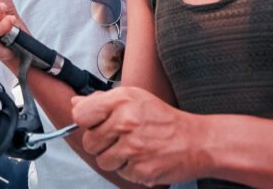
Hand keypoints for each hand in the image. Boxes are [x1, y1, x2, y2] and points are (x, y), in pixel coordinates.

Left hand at [72, 87, 204, 186]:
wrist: (197, 141)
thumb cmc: (163, 119)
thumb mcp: (134, 99)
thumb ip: (103, 101)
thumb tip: (75, 102)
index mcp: (122, 100)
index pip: (81, 114)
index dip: (86, 121)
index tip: (97, 123)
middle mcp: (126, 121)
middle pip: (89, 142)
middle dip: (102, 143)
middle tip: (121, 138)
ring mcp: (133, 147)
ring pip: (102, 161)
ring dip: (115, 158)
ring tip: (133, 149)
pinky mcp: (141, 169)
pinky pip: (120, 173)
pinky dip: (130, 169)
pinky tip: (143, 158)